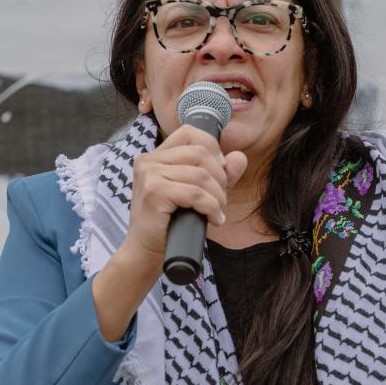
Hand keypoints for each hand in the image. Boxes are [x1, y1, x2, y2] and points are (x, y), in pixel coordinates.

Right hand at [119, 124, 248, 271]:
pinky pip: (196, 193)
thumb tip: (239, 157)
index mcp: (156, 156)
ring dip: (217, 196)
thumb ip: (220, 174)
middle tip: (220, 199)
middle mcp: (149, 160)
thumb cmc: (172, 222)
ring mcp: (149, 174)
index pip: (190, 133)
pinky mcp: (154, 191)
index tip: (220, 173)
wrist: (146, 251)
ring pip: (201, 175)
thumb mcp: (199, 193)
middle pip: (201, 153)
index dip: (213, 149)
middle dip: (220, 177)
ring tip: (216, 212)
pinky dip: (211, 207)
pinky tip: (213, 219)